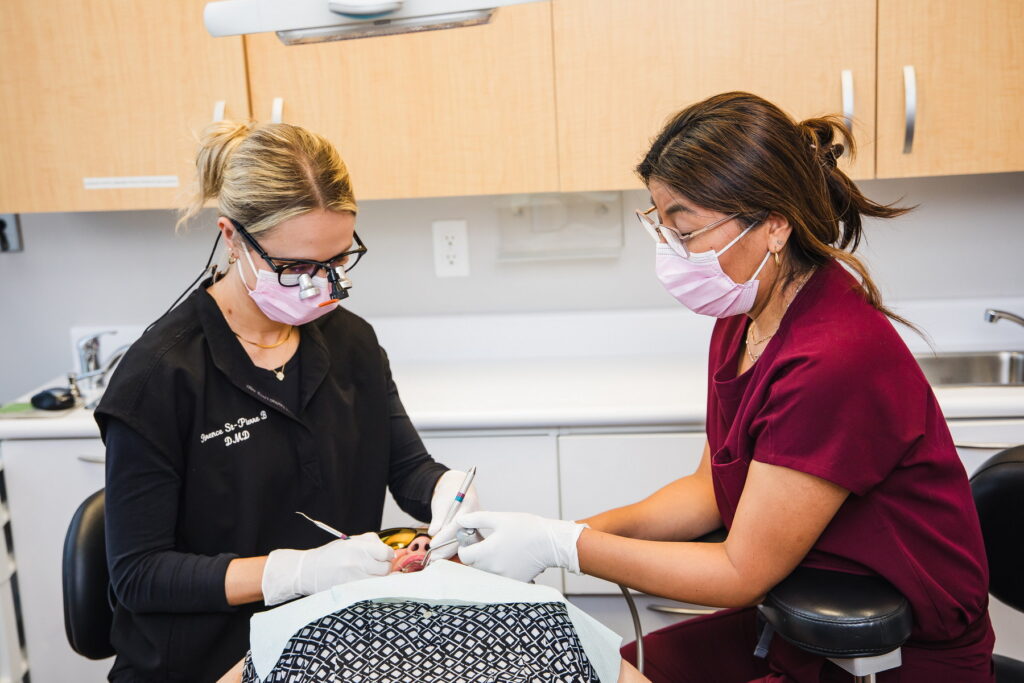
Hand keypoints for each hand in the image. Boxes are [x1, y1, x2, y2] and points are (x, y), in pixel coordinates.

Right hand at [261, 532, 393, 605]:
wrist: (307, 571)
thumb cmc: (330, 555)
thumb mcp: (349, 541)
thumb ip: (370, 542)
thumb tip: (389, 552)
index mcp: (357, 547)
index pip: (386, 553)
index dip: (387, 555)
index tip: (383, 557)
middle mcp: (357, 563)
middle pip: (386, 569)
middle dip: (384, 568)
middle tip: (375, 568)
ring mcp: (354, 579)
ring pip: (380, 583)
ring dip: (379, 580)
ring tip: (370, 577)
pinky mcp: (350, 592)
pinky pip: (371, 592)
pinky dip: (372, 590)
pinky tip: (366, 586)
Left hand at [427, 470, 481, 559]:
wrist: (457, 489)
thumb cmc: (449, 493)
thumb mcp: (441, 502)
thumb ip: (438, 518)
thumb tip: (433, 532)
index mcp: (470, 505)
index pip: (457, 524)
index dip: (444, 536)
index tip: (433, 544)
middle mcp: (477, 518)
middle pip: (463, 537)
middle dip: (447, 548)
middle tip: (433, 556)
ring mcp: (477, 526)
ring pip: (464, 543)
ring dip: (449, 551)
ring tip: (436, 558)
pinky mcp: (474, 532)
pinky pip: (464, 543)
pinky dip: (452, 549)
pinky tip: (443, 555)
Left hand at [454, 511, 585, 583]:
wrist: (551, 543)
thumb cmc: (527, 528)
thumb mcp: (499, 518)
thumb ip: (476, 519)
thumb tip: (459, 521)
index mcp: (487, 553)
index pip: (464, 556)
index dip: (465, 547)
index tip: (474, 539)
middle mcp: (493, 569)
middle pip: (473, 565)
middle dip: (476, 554)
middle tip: (487, 542)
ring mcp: (504, 578)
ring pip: (485, 572)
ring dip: (487, 562)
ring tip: (500, 549)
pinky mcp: (514, 583)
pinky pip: (499, 578)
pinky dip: (499, 569)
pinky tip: (509, 557)